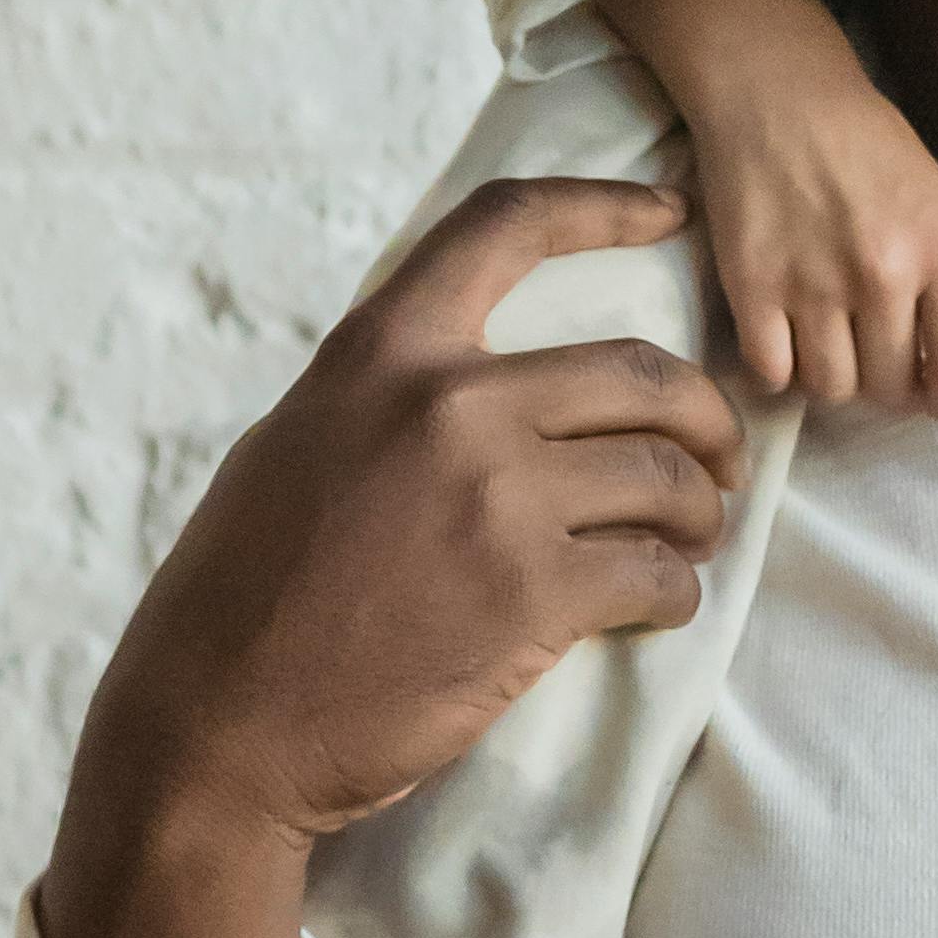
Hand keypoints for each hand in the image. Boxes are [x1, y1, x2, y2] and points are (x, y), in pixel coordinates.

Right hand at [42, 178, 745, 937]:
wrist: (218, 729)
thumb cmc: (242, 598)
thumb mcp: (296, 446)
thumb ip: (387, 398)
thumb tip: (472, 379)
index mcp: (381, 352)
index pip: (505, 226)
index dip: (604, 208)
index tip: (670, 211)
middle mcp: (447, 405)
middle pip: (641, 371)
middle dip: (705, 416)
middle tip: (719, 458)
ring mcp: (496, 499)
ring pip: (666, 476)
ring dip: (700, 511)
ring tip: (691, 538)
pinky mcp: (532, 597)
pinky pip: (656, 574)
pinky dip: (675, 591)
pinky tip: (657, 605)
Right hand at [613, 0, 937, 410]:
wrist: (777, 96)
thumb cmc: (870, 147)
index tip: (935, 396)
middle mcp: (883, 273)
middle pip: (889, 389)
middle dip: (886, 385)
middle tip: (873, 354)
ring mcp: (813, 284)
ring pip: (831, 389)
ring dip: (832, 377)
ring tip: (828, 340)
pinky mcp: (751, 287)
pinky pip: (772, 375)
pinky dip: (779, 370)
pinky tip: (784, 338)